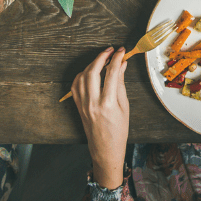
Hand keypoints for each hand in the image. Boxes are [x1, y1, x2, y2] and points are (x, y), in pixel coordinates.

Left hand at [70, 47, 128, 189]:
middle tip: (110, 50)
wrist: (105, 150)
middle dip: (101, 56)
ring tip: (102, 58)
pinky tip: (90, 71)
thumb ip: (121, 84)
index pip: (111, 74)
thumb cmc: (118, 131)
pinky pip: (75, 84)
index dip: (117, 59)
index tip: (122, 51)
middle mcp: (93, 103)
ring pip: (82, 76)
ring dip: (92, 64)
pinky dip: (82, 74)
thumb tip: (122, 65)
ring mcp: (83, 104)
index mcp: (108, 104)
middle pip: (93, 71)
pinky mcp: (78, 106)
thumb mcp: (124, 107)